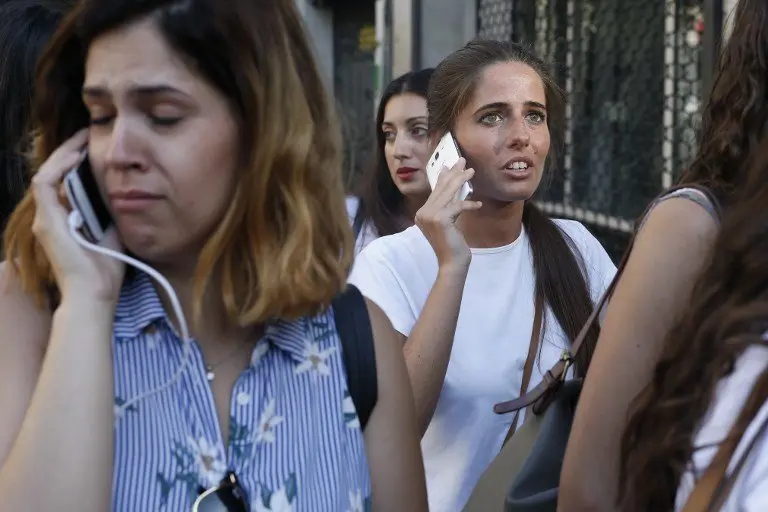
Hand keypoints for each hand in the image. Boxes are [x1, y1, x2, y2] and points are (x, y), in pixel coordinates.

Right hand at [31, 129, 124, 302]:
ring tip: (82, 138)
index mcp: (64, 220)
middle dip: (68, 152)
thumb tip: (123, 193)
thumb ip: (109, 213)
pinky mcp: (46, 219)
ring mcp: (45, 218)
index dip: (75, 162)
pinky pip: (45, 183)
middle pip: (53, 175)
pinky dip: (59, 166)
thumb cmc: (106, 270)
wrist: (95, 292)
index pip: (63, 183)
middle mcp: (50, 217)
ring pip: (46, 174)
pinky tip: (76, 155)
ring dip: (64, 154)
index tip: (92, 147)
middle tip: (86, 135)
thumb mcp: (111, 232)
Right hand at [415, 158, 481, 270]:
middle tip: (463, 160)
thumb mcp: (449, 221)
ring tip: (471, 171)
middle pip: (441, 189)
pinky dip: (468, 204)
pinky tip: (478, 204)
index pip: (435, 191)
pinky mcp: (440, 219)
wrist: (451, 263)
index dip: (443, 177)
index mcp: (422, 213)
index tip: (449, 165)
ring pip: (448, 194)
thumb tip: (453, 188)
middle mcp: (422, 213)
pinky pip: (457, 206)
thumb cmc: (452, 244)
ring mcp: (429, 216)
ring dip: (461, 180)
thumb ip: (448, 205)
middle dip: (454, 173)